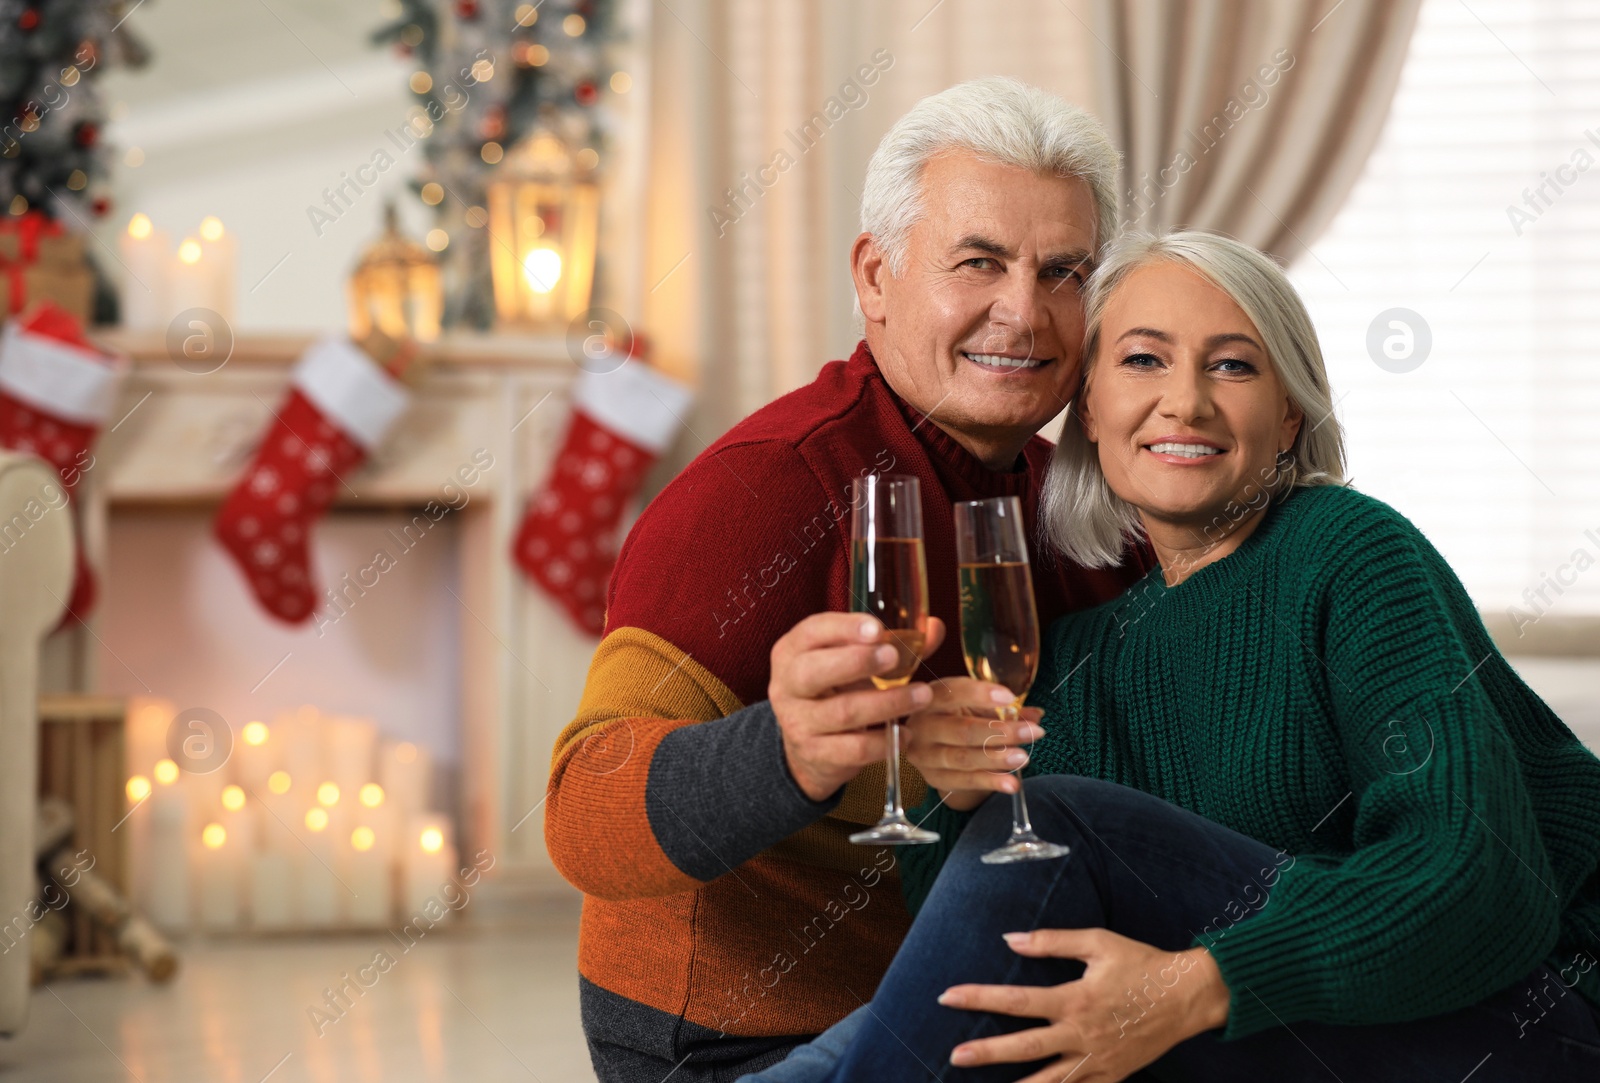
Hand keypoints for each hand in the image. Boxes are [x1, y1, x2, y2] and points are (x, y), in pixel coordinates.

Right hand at [769, 612, 945, 801]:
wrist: (807, 749)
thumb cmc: (835, 691)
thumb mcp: (852, 663)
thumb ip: (892, 644)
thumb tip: (934, 628)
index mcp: (793, 652)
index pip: (812, 632)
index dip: (844, 628)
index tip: (877, 629)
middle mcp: (787, 686)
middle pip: (813, 671)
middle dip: (856, 662)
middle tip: (893, 657)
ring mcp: (798, 722)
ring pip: (843, 712)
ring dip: (887, 703)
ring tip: (921, 696)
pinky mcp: (816, 754)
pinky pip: (853, 749)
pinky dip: (884, 741)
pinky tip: (906, 733)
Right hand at [902, 678, 1045, 810]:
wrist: (933, 748)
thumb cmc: (956, 718)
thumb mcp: (975, 707)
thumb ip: (1004, 709)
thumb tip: (1036, 715)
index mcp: (930, 699)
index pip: (952, 693)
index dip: (980, 694)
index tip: (1009, 697)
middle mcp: (922, 726)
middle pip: (962, 730)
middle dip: (1001, 732)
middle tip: (1033, 732)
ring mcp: (925, 755)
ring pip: (964, 758)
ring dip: (997, 759)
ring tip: (1023, 758)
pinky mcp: (934, 778)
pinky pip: (965, 782)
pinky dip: (991, 782)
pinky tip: (1012, 783)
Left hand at [937, 929, 1229, 1081]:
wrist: (1188, 995)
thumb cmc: (1141, 963)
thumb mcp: (1096, 942)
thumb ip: (1051, 942)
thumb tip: (1009, 939)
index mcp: (1074, 998)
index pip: (1016, 1000)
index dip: (979, 997)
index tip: (948, 996)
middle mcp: (1081, 1033)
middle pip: (1025, 1047)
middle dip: (986, 1052)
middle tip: (954, 1056)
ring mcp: (1097, 1059)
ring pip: (1051, 1080)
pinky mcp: (1112, 1074)